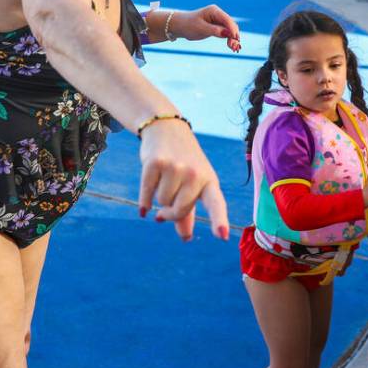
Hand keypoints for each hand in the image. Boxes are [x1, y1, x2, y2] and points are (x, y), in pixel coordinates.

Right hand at [138, 119, 229, 241]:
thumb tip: (186, 237)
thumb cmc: (184, 163)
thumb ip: (188, 212)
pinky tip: (146, 197)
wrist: (166, 130)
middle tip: (166, 208)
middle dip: (170, 213)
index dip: (219, 220)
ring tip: (163, 182)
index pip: (216, 204)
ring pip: (162, 203)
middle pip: (179, 210)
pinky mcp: (155, 163)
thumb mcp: (193, 185)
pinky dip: (144, 200)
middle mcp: (195, 174)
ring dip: (158, 199)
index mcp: (210, 181)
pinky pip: (147, 195)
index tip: (222, 236)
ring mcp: (175, 167)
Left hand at [177, 5, 240, 51]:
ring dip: (233, 39)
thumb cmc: (188, 25)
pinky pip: (226, 33)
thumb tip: (228, 34)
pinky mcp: (217, 27)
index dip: (232, 29)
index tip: (235, 39)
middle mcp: (218, 14)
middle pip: (231, 25)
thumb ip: (215, 30)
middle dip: (234, 36)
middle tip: (234, 47)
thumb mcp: (201, 28)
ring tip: (234, 49)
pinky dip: (229, 39)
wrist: (180, 26)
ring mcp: (218, 21)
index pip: (227, 20)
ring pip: (230, 30)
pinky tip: (231, 47)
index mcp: (214, 11)